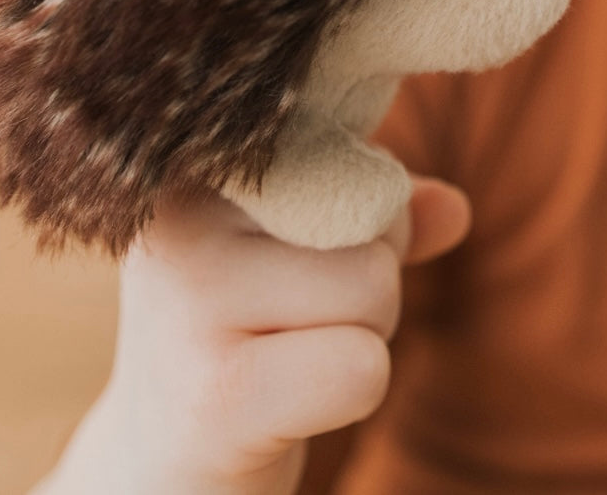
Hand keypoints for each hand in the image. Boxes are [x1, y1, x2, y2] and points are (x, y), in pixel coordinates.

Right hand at [35, 174, 470, 494]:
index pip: (349, 143)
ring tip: (282, 358)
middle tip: (286, 321)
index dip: (366, 207)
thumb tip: (454, 209)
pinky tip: (280, 406)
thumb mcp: (302, 250)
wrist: (153, 464)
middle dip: (367, 278)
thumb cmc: (240, 335)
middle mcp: (181, 211)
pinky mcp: (216, 393)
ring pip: (376, 285)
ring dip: (361, 335)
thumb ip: (379, 215)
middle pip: (375, 212)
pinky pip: (364, 367)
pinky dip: (352, 393)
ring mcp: (189, 298)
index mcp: (200, 160)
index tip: (302, 252)